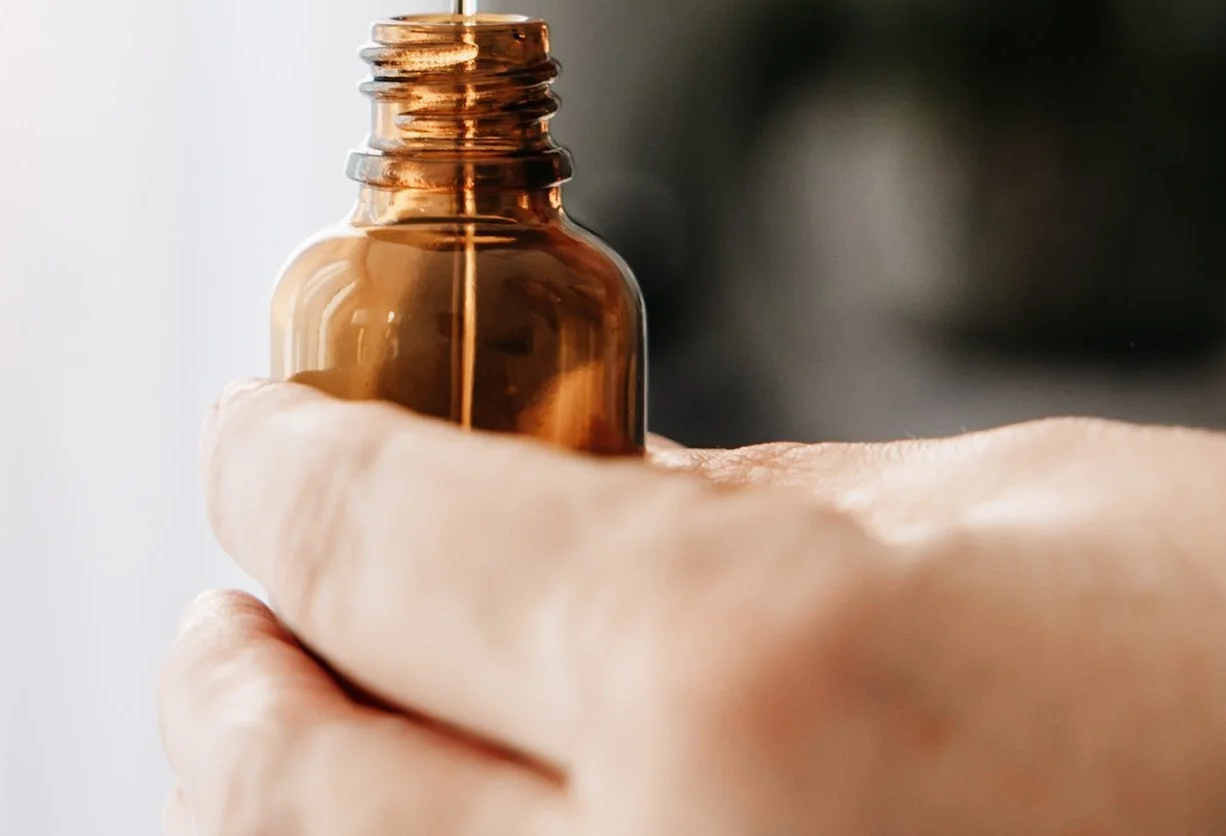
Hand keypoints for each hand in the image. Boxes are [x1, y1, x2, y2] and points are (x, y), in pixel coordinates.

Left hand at [159, 380, 1225, 833]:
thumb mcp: (987, 516)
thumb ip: (708, 506)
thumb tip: (524, 484)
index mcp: (736, 674)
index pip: (357, 533)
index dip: (279, 456)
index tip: (265, 429)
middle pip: (283, 780)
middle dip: (238, 668)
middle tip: (249, 598)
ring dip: (299, 806)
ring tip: (323, 721)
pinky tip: (478, 829)